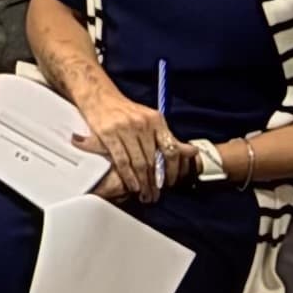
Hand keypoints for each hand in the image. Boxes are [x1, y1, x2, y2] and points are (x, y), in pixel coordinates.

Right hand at [72, 85, 179, 204]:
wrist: (100, 97)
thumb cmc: (127, 112)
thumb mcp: (152, 121)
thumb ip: (170, 139)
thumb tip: (193, 152)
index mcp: (156, 120)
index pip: (170, 149)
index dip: (172, 170)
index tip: (170, 182)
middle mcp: (143, 123)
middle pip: (153, 160)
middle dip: (155, 182)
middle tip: (155, 195)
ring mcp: (125, 128)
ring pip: (138, 163)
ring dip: (142, 183)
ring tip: (144, 194)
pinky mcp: (109, 134)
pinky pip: (121, 161)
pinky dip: (128, 177)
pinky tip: (132, 186)